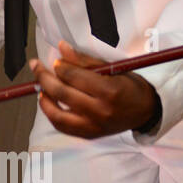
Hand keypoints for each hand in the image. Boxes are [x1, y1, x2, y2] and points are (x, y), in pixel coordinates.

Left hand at [31, 40, 158, 137]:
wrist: (146, 110)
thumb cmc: (129, 86)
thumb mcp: (112, 68)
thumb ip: (85, 60)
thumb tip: (62, 48)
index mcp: (109, 91)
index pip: (74, 77)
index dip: (60, 67)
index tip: (55, 61)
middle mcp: (100, 111)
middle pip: (63, 94)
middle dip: (44, 77)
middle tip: (36, 66)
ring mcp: (94, 126)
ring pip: (58, 114)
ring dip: (44, 98)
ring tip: (39, 87)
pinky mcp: (90, 134)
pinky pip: (63, 127)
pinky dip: (51, 114)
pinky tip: (47, 102)